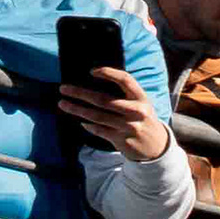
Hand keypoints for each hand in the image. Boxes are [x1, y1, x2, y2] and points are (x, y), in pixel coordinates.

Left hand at [56, 65, 171, 158]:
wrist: (157, 146)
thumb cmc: (143, 120)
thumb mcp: (141, 104)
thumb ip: (124, 95)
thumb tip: (93, 85)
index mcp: (141, 98)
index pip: (125, 80)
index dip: (108, 73)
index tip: (91, 71)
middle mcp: (136, 111)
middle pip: (103, 100)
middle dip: (80, 93)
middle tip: (63, 88)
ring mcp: (129, 126)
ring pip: (97, 116)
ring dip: (77, 109)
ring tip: (63, 104)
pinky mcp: (122, 139)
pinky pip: (99, 130)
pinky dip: (88, 125)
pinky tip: (81, 121)